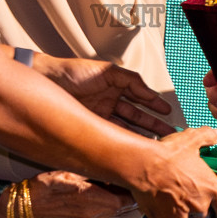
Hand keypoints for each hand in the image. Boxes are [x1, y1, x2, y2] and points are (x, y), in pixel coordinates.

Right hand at [0, 171, 135, 217]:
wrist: (26, 206)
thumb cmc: (43, 187)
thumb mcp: (70, 171)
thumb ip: (93, 172)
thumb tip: (110, 167)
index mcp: (92, 200)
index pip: (127, 199)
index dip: (134, 189)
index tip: (137, 177)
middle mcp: (93, 215)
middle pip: (122, 206)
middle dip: (128, 193)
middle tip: (130, 178)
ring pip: (113, 211)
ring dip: (118, 199)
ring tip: (116, 183)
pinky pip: (102, 214)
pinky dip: (107, 204)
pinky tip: (101, 192)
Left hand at [34, 54, 173, 135]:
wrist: (48, 82)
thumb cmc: (73, 72)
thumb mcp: (108, 71)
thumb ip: (131, 80)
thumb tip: (149, 92)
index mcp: (115, 87)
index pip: (139, 98)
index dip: (154, 105)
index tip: (168, 112)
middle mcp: (109, 103)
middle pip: (136, 115)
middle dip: (153, 124)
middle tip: (168, 133)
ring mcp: (100, 116)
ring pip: (126, 128)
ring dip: (140, 135)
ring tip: (154, 143)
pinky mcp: (90, 127)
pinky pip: (110, 135)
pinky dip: (122, 141)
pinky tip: (133, 146)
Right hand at [127, 126, 216, 217]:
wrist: (143, 165)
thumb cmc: (168, 154)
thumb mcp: (191, 140)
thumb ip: (208, 137)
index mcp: (211, 189)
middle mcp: (198, 206)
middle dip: (197, 211)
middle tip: (188, 198)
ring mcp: (180, 216)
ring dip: (180, 216)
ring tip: (172, 202)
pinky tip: (158, 209)